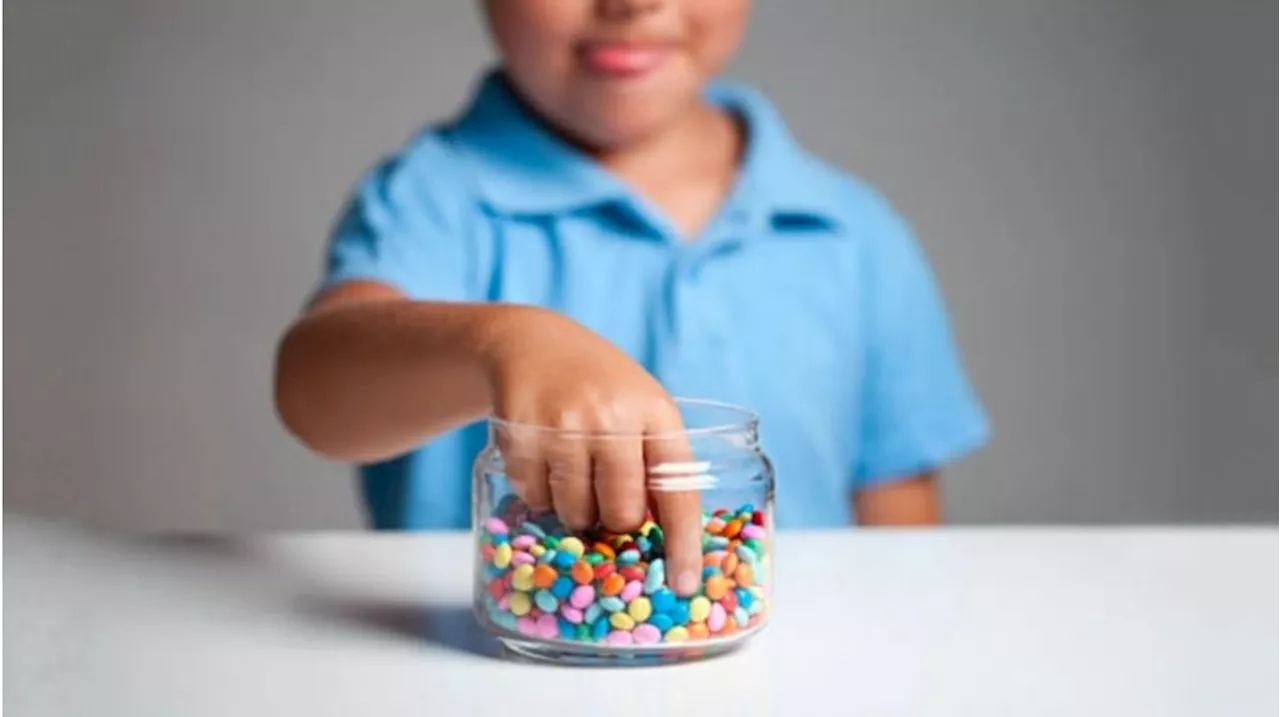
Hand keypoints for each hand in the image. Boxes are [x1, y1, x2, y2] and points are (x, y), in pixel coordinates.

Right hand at [482, 306, 702, 595]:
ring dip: (575, 509)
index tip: (685, 585)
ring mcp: (562, 425)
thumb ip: (655, 461)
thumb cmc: (599, 386)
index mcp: (654, 412)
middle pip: (622, 513)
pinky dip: (539, 494)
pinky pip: (535, 499)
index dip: (683, 543)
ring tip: (572, 470)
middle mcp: (611, 417)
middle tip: (606, 498)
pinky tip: (543, 459)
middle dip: (615, 520)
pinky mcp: (520, 435)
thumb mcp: (640, 407)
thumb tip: (666, 540)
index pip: (677, 490)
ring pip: (575, 513)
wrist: (531, 342)